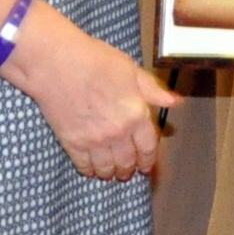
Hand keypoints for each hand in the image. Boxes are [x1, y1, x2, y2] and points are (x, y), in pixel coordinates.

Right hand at [5, 0, 178, 179]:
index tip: (146, 166)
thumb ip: (153, 90)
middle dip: (129, 169)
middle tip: (128, 171)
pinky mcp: (72, 143)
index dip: (148, 160)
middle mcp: (118, 132)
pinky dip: (90, 171)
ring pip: (107, 169)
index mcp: (136, 114)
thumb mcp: (131, 70)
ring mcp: (94, 140)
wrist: (58, 63)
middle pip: (128, 162)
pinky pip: (84, 167)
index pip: (148, 147)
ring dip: (111, 173)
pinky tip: (91, 168)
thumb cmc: (96, 60)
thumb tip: (175, 101)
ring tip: (110, 172)